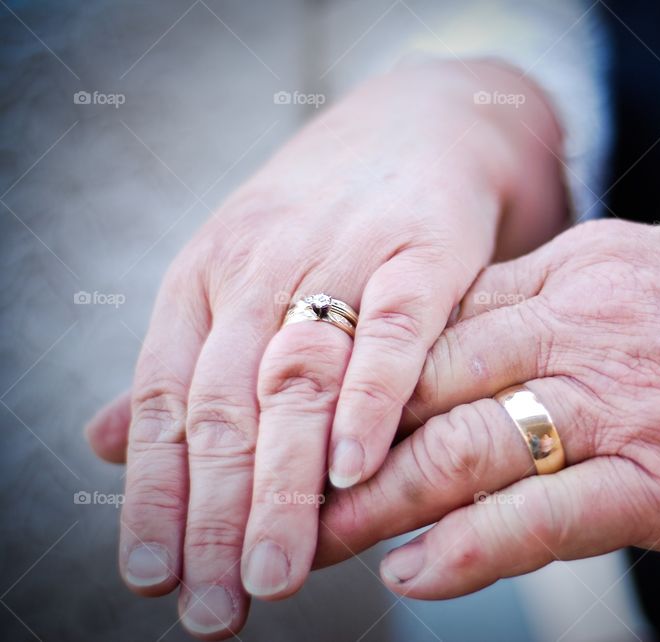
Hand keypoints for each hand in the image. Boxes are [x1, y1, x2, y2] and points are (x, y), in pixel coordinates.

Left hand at [85, 60, 565, 637]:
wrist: (420, 124)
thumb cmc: (328, 217)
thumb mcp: (237, 273)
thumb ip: (181, 362)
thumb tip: (98, 444)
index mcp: (207, 278)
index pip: (165, 401)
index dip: (154, 495)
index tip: (152, 579)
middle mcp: (260, 267)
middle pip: (225, 406)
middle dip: (216, 516)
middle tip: (215, 609)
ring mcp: (340, 255)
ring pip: (296, 381)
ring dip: (282, 485)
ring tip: (276, 574)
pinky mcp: (421, 251)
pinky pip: (391, 331)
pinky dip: (371, 399)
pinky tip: (355, 470)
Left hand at [309, 219, 659, 597]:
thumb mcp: (631, 270)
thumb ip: (544, 296)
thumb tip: (461, 324)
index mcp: (566, 274)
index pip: (431, 321)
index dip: (358, 371)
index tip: (301, 409)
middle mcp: (576, 330)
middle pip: (427, 386)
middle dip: (343, 442)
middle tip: (277, 485)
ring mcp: (615, 405)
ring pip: (466, 449)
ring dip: (380, 501)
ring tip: (318, 540)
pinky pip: (544, 515)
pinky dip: (470, 548)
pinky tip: (414, 573)